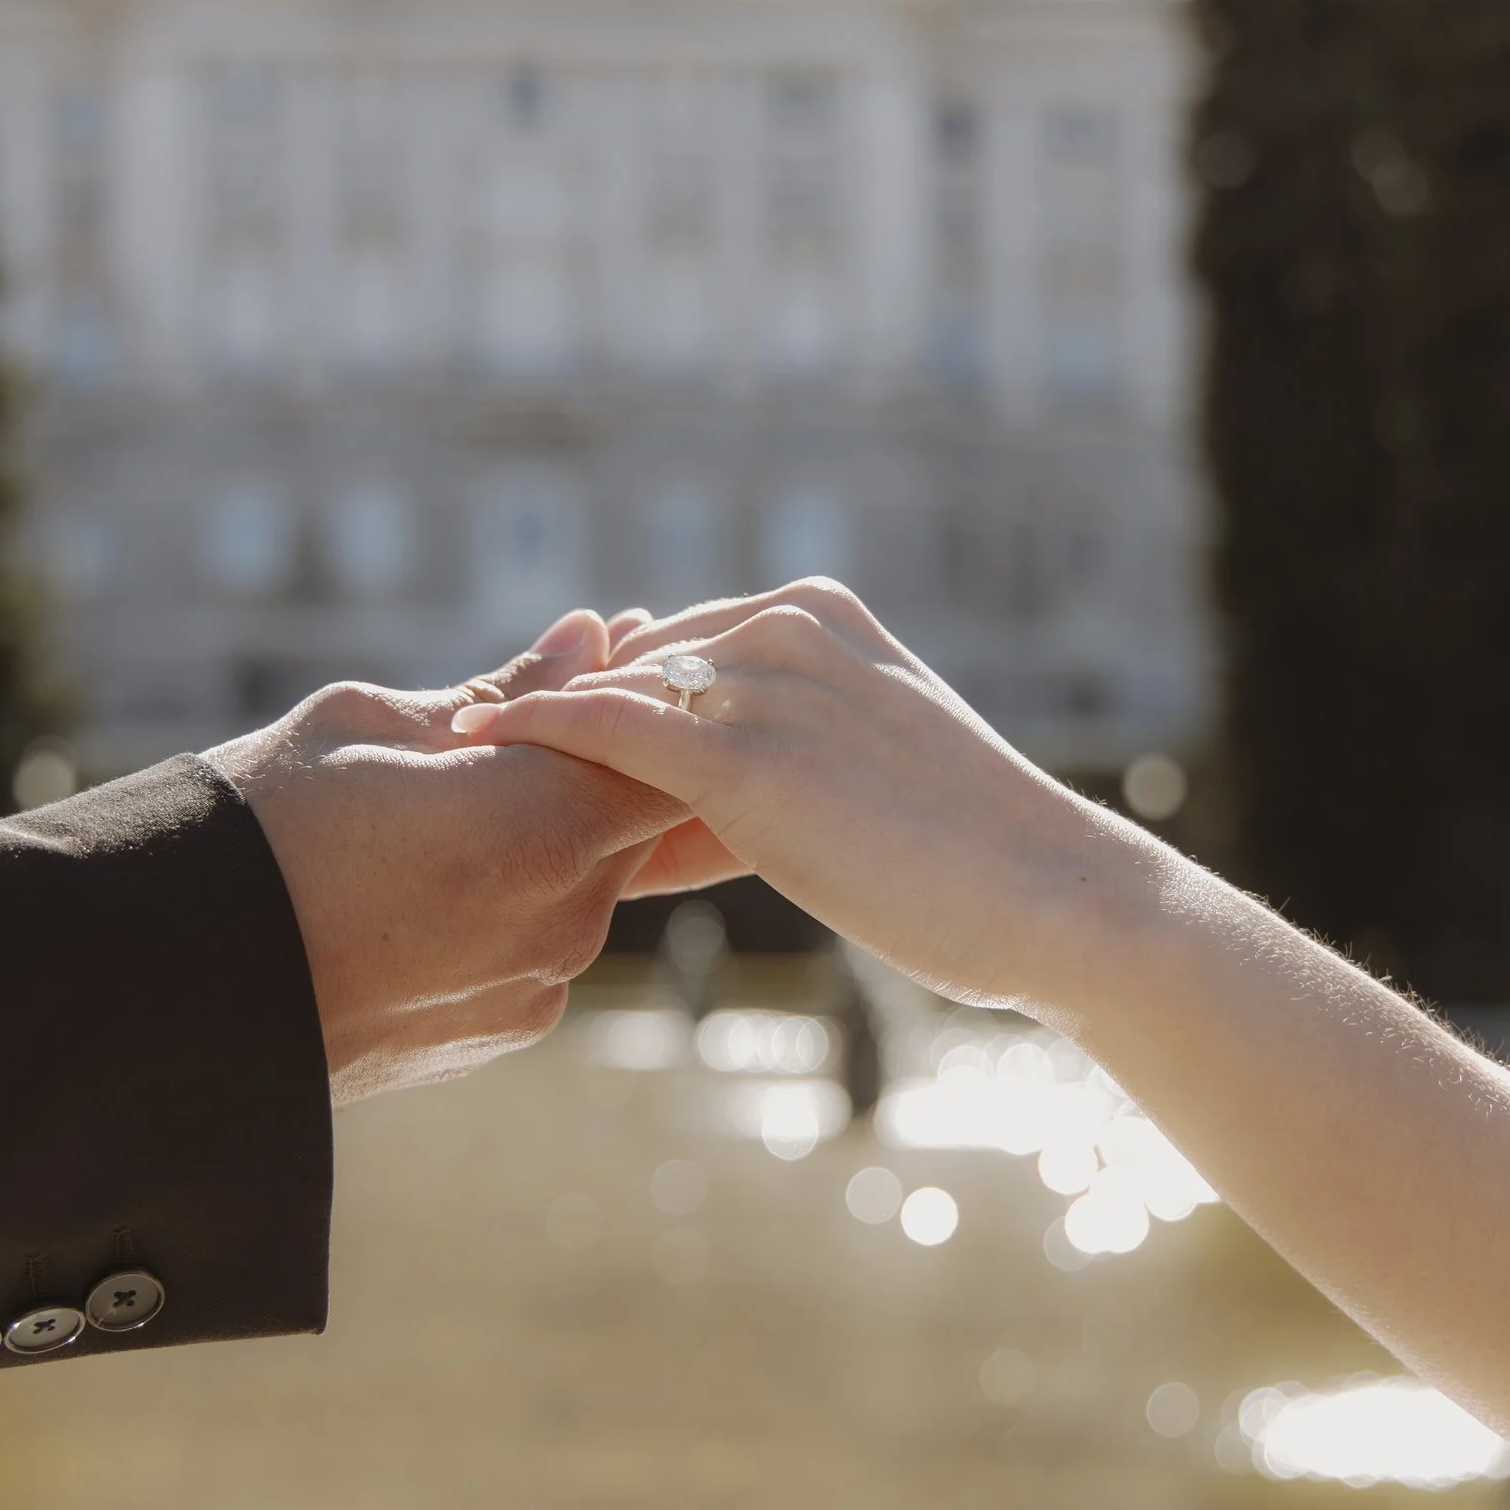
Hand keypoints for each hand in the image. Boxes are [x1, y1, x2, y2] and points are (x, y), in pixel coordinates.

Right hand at [208, 611, 697, 1103]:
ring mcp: (538, 985)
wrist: (172, 979)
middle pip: (627, 822)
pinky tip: (416, 892)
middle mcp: (564, 916)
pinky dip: (503, 911)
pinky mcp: (502, 1032)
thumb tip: (591, 632)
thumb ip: (506, 691)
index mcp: (543, 824)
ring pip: (580, 887)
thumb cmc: (261, 822)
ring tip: (432, 821)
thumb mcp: (372, 724)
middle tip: (497, 736)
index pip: (659, 753)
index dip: (632, 705)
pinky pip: (535, 949)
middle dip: (582, 774)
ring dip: (538, 846)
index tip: (594, 665)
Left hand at [451, 580, 1148, 1019]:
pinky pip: (608, 729)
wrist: (1052, 897)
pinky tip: (477, 738)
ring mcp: (766, 684)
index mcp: (822, 611)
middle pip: (634, 661)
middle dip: (562, 711)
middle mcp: (789, 625)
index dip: (607, 693)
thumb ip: (792, 747)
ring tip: (456, 759)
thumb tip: (707, 790)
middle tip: (473, 746)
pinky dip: (533, 728)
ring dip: (536, 729)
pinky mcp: (745, 757)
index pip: (677, 643)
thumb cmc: (973, 856)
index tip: (529, 726)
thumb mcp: (874, 766)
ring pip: (614, 694)